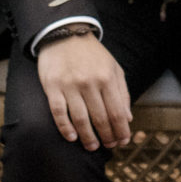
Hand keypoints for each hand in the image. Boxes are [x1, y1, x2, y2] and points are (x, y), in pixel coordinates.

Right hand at [35, 28, 131, 150]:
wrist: (66, 35)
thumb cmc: (93, 55)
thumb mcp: (114, 68)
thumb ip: (122, 93)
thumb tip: (127, 118)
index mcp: (107, 78)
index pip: (116, 112)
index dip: (121, 131)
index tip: (122, 141)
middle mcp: (89, 82)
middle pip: (100, 118)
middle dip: (107, 136)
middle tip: (109, 146)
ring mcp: (70, 85)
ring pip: (80, 119)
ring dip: (88, 137)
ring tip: (92, 146)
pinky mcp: (53, 87)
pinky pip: (59, 112)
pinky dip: (65, 128)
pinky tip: (72, 137)